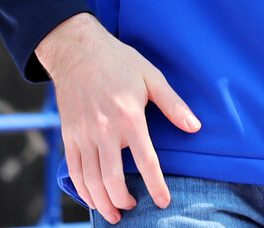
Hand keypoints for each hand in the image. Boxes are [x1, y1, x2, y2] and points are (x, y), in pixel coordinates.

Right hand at [35, 13, 200, 224]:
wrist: (78, 52)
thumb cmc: (119, 62)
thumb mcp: (152, 77)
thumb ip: (174, 105)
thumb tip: (195, 127)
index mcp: (129, 117)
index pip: (146, 161)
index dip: (156, 185)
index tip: (163, 202)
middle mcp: (104, 130)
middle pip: (112, 179)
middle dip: (124, 201)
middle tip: (134, 208)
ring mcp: (83, 135)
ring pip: (90, 180)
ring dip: (102, 202)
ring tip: (114, 214)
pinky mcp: (68, 136)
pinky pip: (73, 171)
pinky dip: (81, 190)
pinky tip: (93, 199)